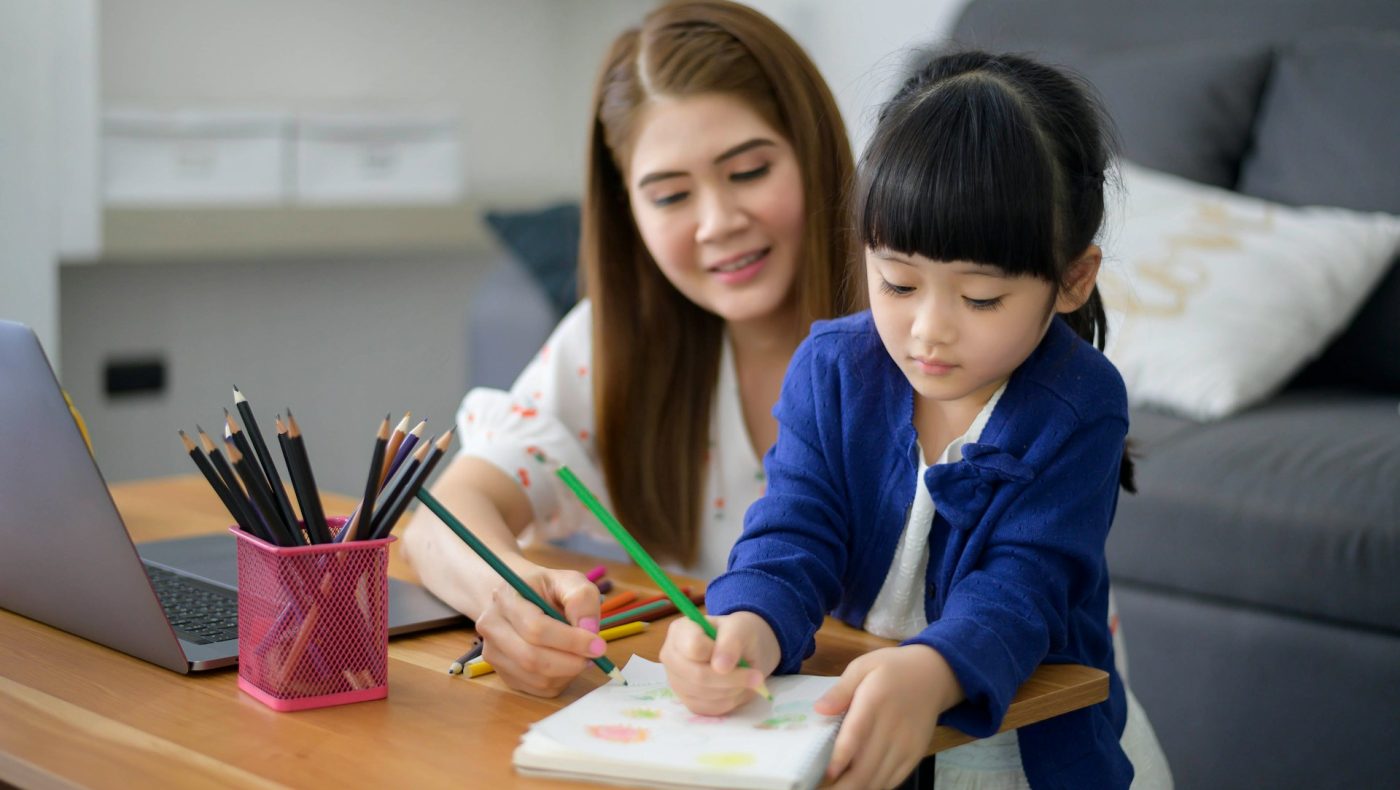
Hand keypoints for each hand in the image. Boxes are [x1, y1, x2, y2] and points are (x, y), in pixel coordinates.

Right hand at [472, 563, 603, 696]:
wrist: (519, 600)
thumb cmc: (546, 590)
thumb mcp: (568, 581)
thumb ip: (582, 597)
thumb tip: (588, 629)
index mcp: (506, 598)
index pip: (536, 629)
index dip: (571, 641)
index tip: (599, 645)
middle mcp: (492, 627)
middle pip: (532, 658)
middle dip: (571, 662)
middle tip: (595, 655)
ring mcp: (493, 654)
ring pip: (536, 678)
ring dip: (568, 672)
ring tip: (581, 655)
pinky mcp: (503, 674)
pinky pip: (538, 689)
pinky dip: (561, 681)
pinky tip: (567, 663)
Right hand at [659, 611, 779, 715]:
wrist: (744, 651)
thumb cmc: (739, 634)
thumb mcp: (740, 629)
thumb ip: (730, 642)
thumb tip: (720, 667)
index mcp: (680, 631)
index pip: (694, 647)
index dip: (718, 654)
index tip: (739, 657)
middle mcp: (671, 657)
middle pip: (697, 676)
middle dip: (732, 678)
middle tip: (756, 676)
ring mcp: (677, 681)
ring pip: (704, 695)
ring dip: (733, 690)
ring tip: (747, 680)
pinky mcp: (688, 701)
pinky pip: (708, 709)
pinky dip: (729, 702)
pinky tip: (737, 689)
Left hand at [815, 645, 964, 789]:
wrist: (934, 675)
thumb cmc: (892, 669)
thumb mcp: (863, 666)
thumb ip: (840, 690)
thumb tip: (819, 710)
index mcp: (875, 701)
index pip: (856, 736)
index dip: (840, 759)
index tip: (826, 774)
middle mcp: (892, 728)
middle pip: (866, 768)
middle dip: (842, 785)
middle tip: (821, 789)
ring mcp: (906, 745)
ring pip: (878, 780)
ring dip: (856, 788)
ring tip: (836, 789)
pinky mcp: (915, 755)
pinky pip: (893, 780)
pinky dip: (875, 787)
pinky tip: (859, 785)